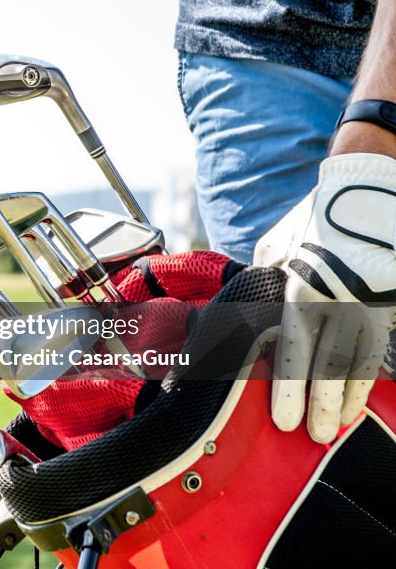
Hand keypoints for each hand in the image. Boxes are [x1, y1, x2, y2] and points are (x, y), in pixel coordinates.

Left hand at [254, 153, 395, 441]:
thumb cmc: (310, 222)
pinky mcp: (389, 304)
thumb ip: (264, 282)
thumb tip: (247, 310)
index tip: (285, 422)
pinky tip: (359, 398)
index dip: (290, 390)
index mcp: (300, 291)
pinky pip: (378, 350)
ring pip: (358, 364)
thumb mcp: (275, 249)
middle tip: (314, 438)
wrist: (364, 192)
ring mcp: (368, 305)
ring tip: (337, 425)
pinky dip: (367, 377)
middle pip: (328, 366)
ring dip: (346, 397)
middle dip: (320, 405)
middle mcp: (336, 304)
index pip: (294, 352)